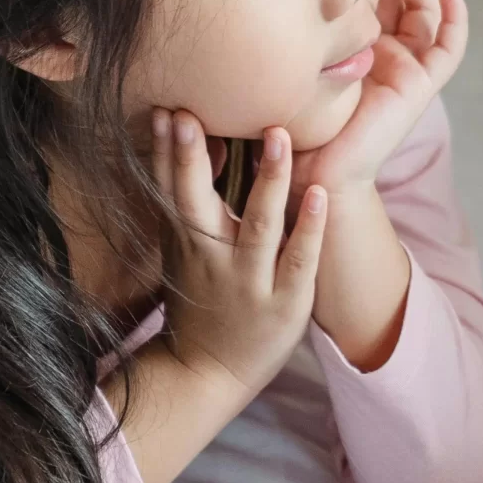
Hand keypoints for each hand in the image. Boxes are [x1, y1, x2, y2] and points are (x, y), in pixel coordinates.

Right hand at [151, 108, 327, 398]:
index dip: (163, 150)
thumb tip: (189, 142)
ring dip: (268, 180)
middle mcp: (210, 256)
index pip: (168, 188)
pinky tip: (318, 195)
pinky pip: (298, 260)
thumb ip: (186, 202)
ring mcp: (247, 281)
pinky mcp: (284, 302)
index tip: (164, 108)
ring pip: (257, 225)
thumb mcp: (182, 251)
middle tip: (191, 113)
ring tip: (279, 135)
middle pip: (196, 202)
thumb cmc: (200, 299)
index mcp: (184, 240)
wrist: (207, 374)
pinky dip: (308, 228)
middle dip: (190, 159)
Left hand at [295, 0, 467, 192]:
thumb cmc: (291, 124)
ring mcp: (407, 69)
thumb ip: (291, 34)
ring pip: (425, 12)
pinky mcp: (421, 84)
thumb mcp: (291, 64)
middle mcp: (385, 57)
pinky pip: (450, 46)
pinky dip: (457, 16)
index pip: (372, 0)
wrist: (311, 170)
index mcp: (357, 51)